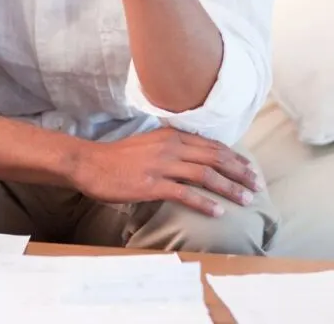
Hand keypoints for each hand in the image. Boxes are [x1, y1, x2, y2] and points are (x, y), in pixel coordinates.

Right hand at [70, 128, 260, 216]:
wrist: (91, 163)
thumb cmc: (117, 156)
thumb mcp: (148, 143)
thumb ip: (170, 147)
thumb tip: (191, 157)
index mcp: (169, 135)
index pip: (210, 144)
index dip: (233, 157)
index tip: (248, 167)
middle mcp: (169, 147)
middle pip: (213, 157)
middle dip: (238, 171)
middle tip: (257, 185)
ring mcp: (161, 165)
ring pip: (205, 175)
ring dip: (229, 187)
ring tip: (246, 199)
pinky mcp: (152, 184)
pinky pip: (185, 194)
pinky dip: (205, 203)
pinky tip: (218, 211)